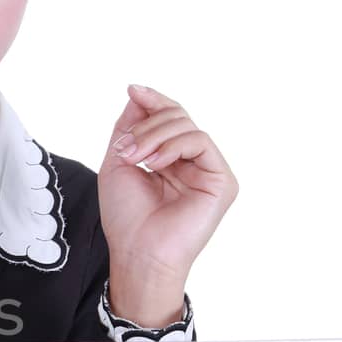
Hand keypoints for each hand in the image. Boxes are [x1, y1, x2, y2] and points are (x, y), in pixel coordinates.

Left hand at [98, 84, 238, 317]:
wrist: (137, 251)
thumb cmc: (126, 217)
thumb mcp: (118, 161)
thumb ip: (130, 127)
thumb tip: (138, 93)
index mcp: (171, 159)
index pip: (169, 118)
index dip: (153, 101)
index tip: (133, 90)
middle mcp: (193, 162)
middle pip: (177, 117)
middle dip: (146, 125)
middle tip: (124, 150)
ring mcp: (209, 170)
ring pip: (187, 126)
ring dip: (154, 136)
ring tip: (134, 159)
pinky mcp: (222, 180)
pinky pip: (201, 141)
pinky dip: (173, 146)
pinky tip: (155, 164)